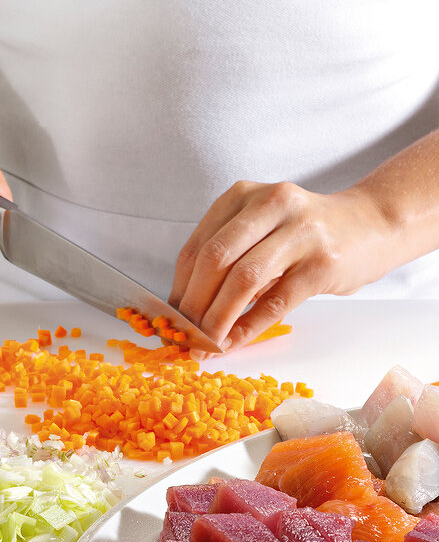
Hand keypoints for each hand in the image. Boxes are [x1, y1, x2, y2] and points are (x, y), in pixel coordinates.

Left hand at [169, 180, 398, 353]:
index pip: (197, 247)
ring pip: (242, 280)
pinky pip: (275, 302)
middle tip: (183, 336)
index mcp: (244, 196)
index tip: (169, 319)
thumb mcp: (262, 230)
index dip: (178, 288)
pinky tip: (233, 343)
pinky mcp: (321, 263)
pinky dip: (248, 327)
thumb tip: (186, 310)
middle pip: (214, 260)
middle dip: (192, 305)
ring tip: (204, 345)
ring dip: (216, 320)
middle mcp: (270, 205)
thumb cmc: (307, 234)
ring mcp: (299, 232)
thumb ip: (227, 259)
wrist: (373, 224)